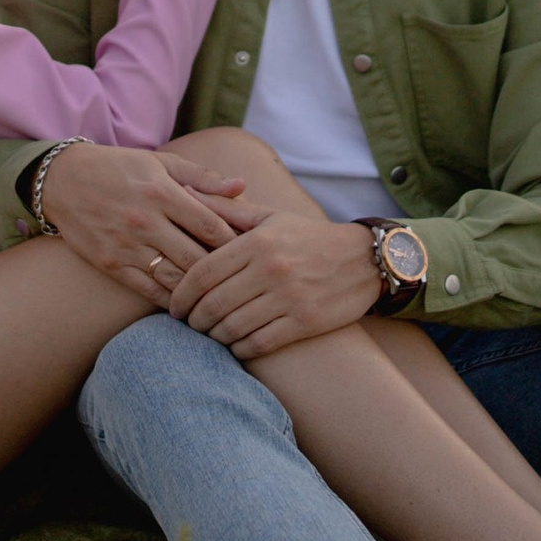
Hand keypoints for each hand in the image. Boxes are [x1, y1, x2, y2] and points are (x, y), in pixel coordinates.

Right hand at [34, 142, 252, 304]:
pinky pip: (149, 291)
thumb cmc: (120, 168)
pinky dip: (172, 301)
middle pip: (197, 257)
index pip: (210, 225)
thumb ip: (203, 177)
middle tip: (243, 280)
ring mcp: (127, 245)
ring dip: (200, 290)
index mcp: (162, 192)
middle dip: (223, 271)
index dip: (235, 242)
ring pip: (175, 279)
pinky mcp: (111, 264)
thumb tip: (242, 187)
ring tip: (221, 295)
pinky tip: (189, 303)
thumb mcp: (162, 163)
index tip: (251, 251)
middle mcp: (146, 221)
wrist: (64, 180)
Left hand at [166, 209, 379, 360]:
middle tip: (188, 323)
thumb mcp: (270, 217)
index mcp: (258, 242)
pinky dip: (239, 348)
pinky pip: (258, 343)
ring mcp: (288, 298)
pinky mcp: (304, 322)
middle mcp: (271, 270)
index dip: (182, 293)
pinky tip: (235, 344)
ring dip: (214, 336)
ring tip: (209, 334)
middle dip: (194, 319)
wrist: (365, 260)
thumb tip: (185, 192)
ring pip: (233, 327)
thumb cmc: (309, 238)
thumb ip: (226, 209)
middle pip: (214, 303)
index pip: (204, 273)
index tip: (174, 305)